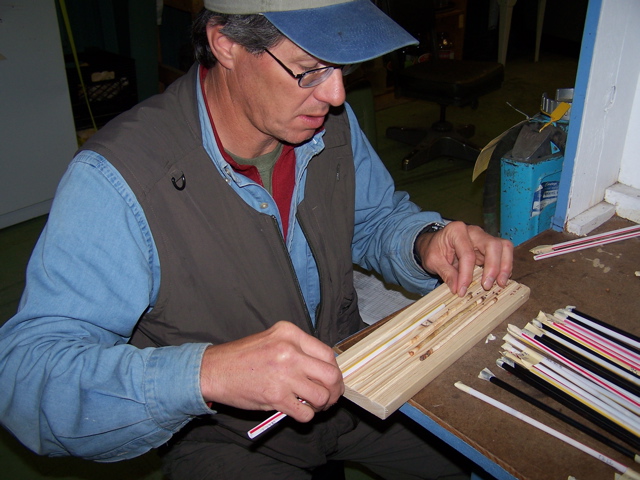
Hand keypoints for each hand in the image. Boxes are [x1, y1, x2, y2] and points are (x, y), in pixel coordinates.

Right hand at [199, 321, 343, 422]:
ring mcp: (284, 374)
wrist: (213, 370)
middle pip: (331, 375)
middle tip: (328, 397)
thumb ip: (297, 349)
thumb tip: (323, 369)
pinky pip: (305, 412)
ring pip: (322, 395)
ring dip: (321, 405)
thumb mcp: (272, 339)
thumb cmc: (242, 357)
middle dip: (334, 390)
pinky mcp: (276, 396)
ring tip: (312, 405)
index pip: (327, 354)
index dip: (333, 370)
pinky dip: (306, 416)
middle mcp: (290, 351)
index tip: (329, 380)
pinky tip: (298, 411)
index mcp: (289, 333)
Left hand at [415, 221, 512, 296]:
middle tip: (487, 285)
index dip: (466, 274)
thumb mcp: (433, 261)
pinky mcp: (489, 247)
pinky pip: (503, 254)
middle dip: (493, 267)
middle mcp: (474, 231)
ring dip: (505, 266)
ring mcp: (484, 238)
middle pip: (493, 245)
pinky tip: (500, 279)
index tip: (462, 290)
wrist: (434, 244)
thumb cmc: (433, 249)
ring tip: (500, 283)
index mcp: (457, 230)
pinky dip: (505, 267)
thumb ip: (446, 273)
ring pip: (504, 247)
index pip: (467, 253)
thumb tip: (457, 289)